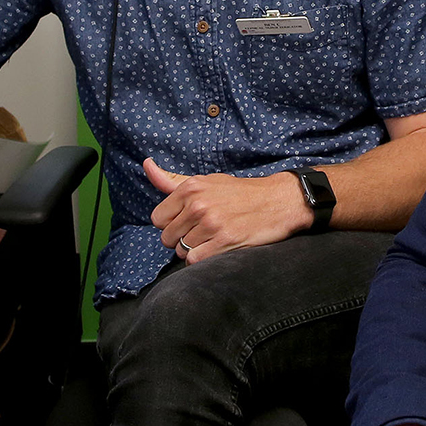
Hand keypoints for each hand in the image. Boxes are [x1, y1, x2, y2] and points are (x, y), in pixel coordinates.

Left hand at [144, 159, 309, 260]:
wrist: (279, 201)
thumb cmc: (240, 192)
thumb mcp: (206, 181)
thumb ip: (172, 180)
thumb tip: (146, 164)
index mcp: (191, 188)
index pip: (157, 219)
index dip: (170, 224)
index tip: (187, 222)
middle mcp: (198, 204)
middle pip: (167, 238)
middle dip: (181, 239)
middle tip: (203, 232)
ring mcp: (211, 223)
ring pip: (181, 251)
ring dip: (195, 250)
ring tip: (214, 238)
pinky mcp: (225, 240)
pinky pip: (195, 260)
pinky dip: (203, 259)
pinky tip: (217, 249)